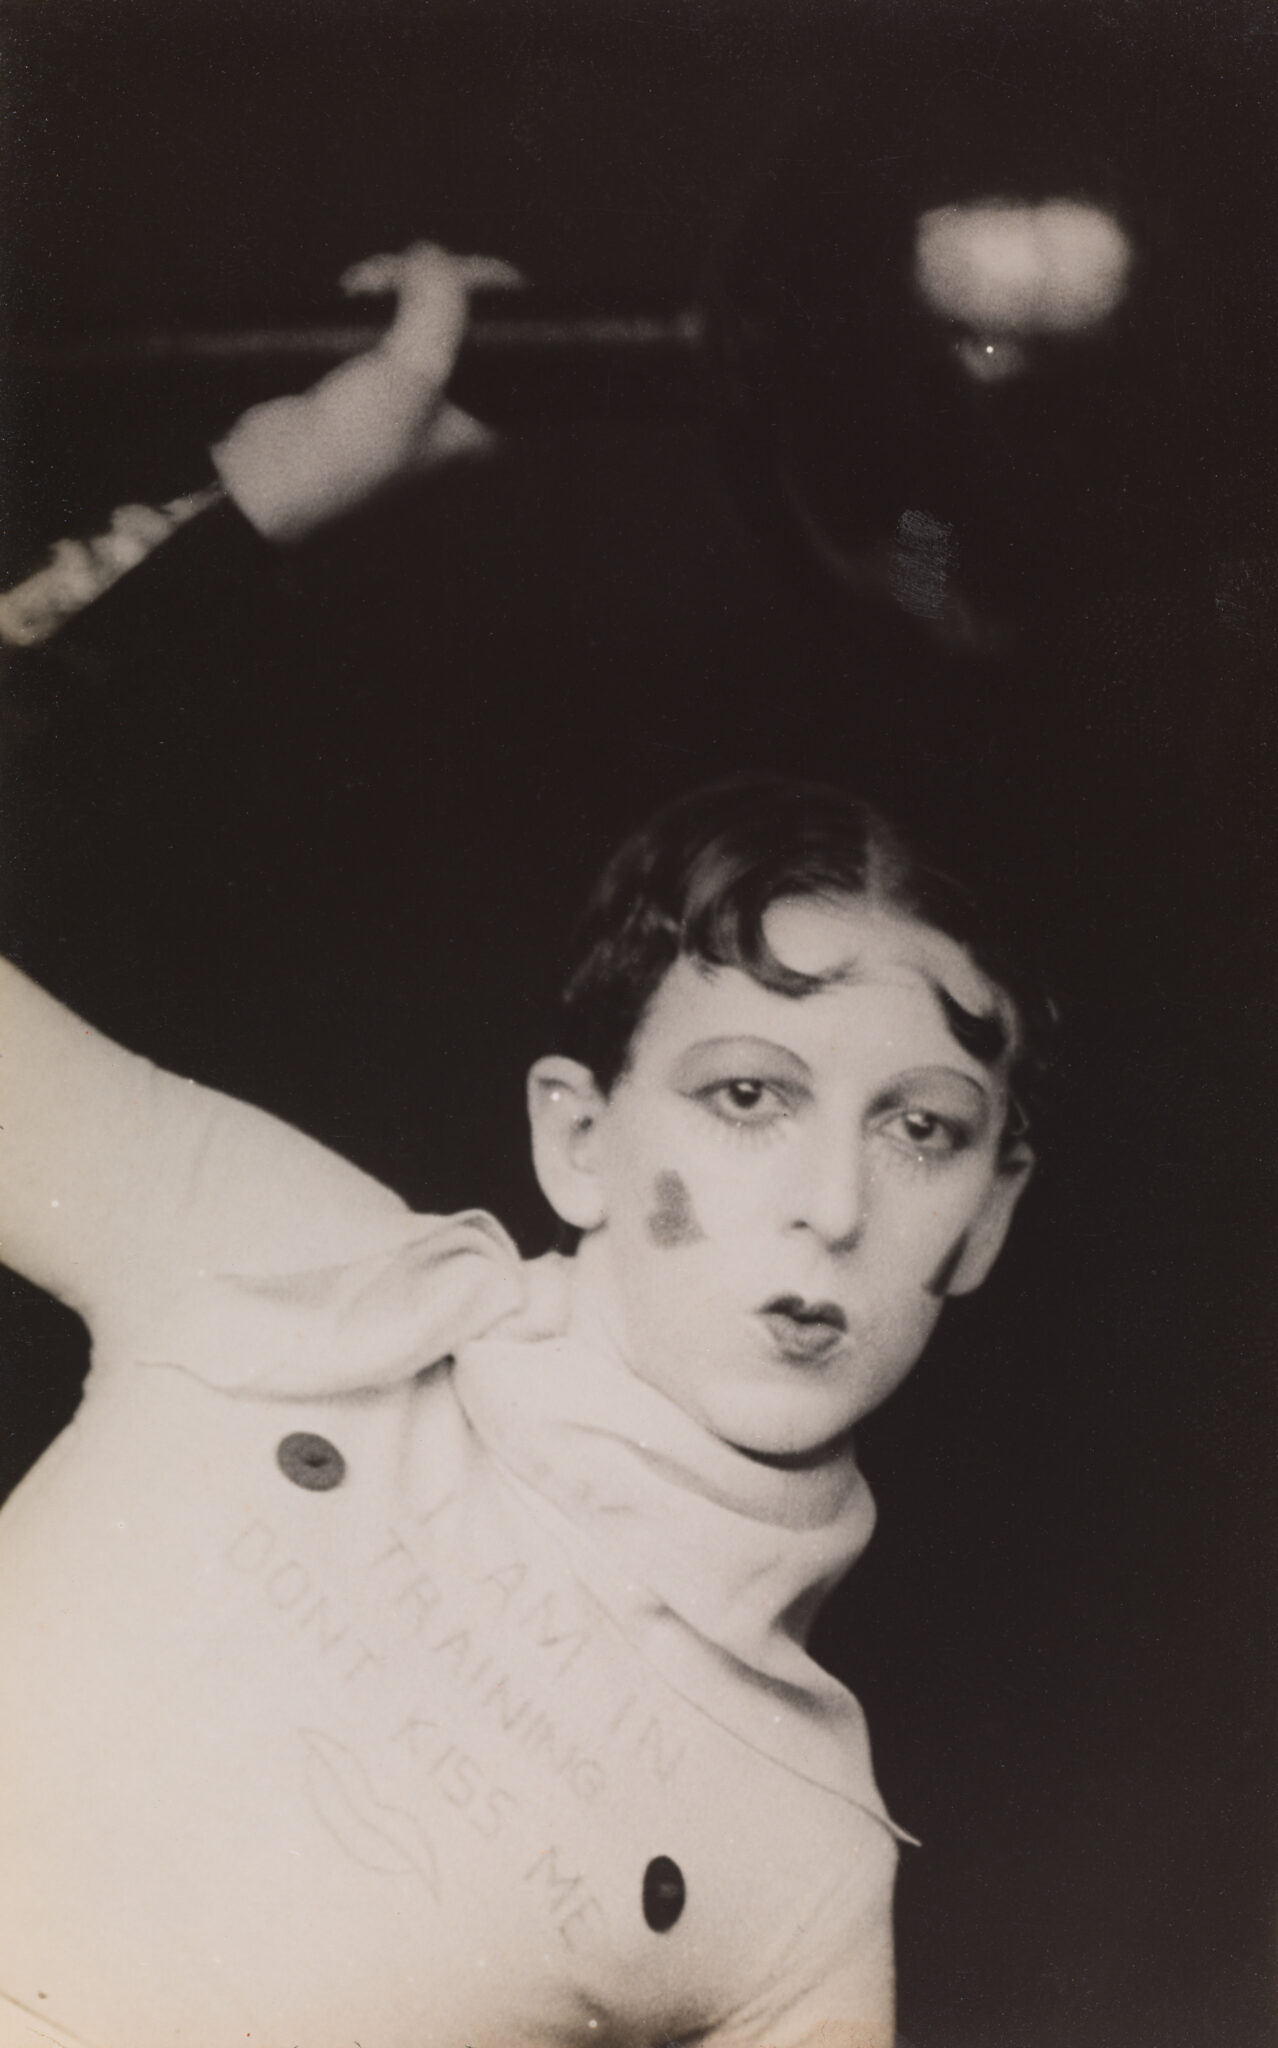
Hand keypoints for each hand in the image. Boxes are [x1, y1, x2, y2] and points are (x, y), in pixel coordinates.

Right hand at [211, 242, 523, 542]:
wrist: (277, 472)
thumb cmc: (353, 447)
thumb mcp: (414, 371)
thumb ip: (440, 306)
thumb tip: (432, 256)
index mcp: (489, 420)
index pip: (518, 338)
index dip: (493, 292)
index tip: (455, 271)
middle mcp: (460, 405)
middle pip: (471, 313)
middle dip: (436, 280)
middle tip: (403, 276)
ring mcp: (416, 389)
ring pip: (427, 308)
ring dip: (398, 282)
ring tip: (366, 285)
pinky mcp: (374, 375)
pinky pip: (388, 316)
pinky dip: (372, 296)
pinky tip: (353, 292)